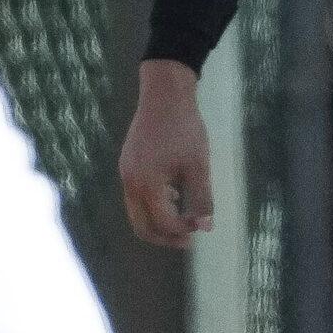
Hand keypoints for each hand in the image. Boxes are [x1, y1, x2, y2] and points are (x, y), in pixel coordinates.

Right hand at [119, 58, 213, 248]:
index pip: (163, 223)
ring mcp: (125, 174)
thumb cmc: (184, 127)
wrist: (164, 94)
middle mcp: (130, 183)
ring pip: (137, 213)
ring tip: (184, 218)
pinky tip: (174, 196)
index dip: (184, 230)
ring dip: (159, 222)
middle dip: (166, 236)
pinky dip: (152, 205)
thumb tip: (206, 227)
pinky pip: (136, 197)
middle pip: (143, 227)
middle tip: (190, 238)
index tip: (202, 226)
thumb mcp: (198, 164)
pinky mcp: (127, 165)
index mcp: (146, 185)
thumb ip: (202, 198)